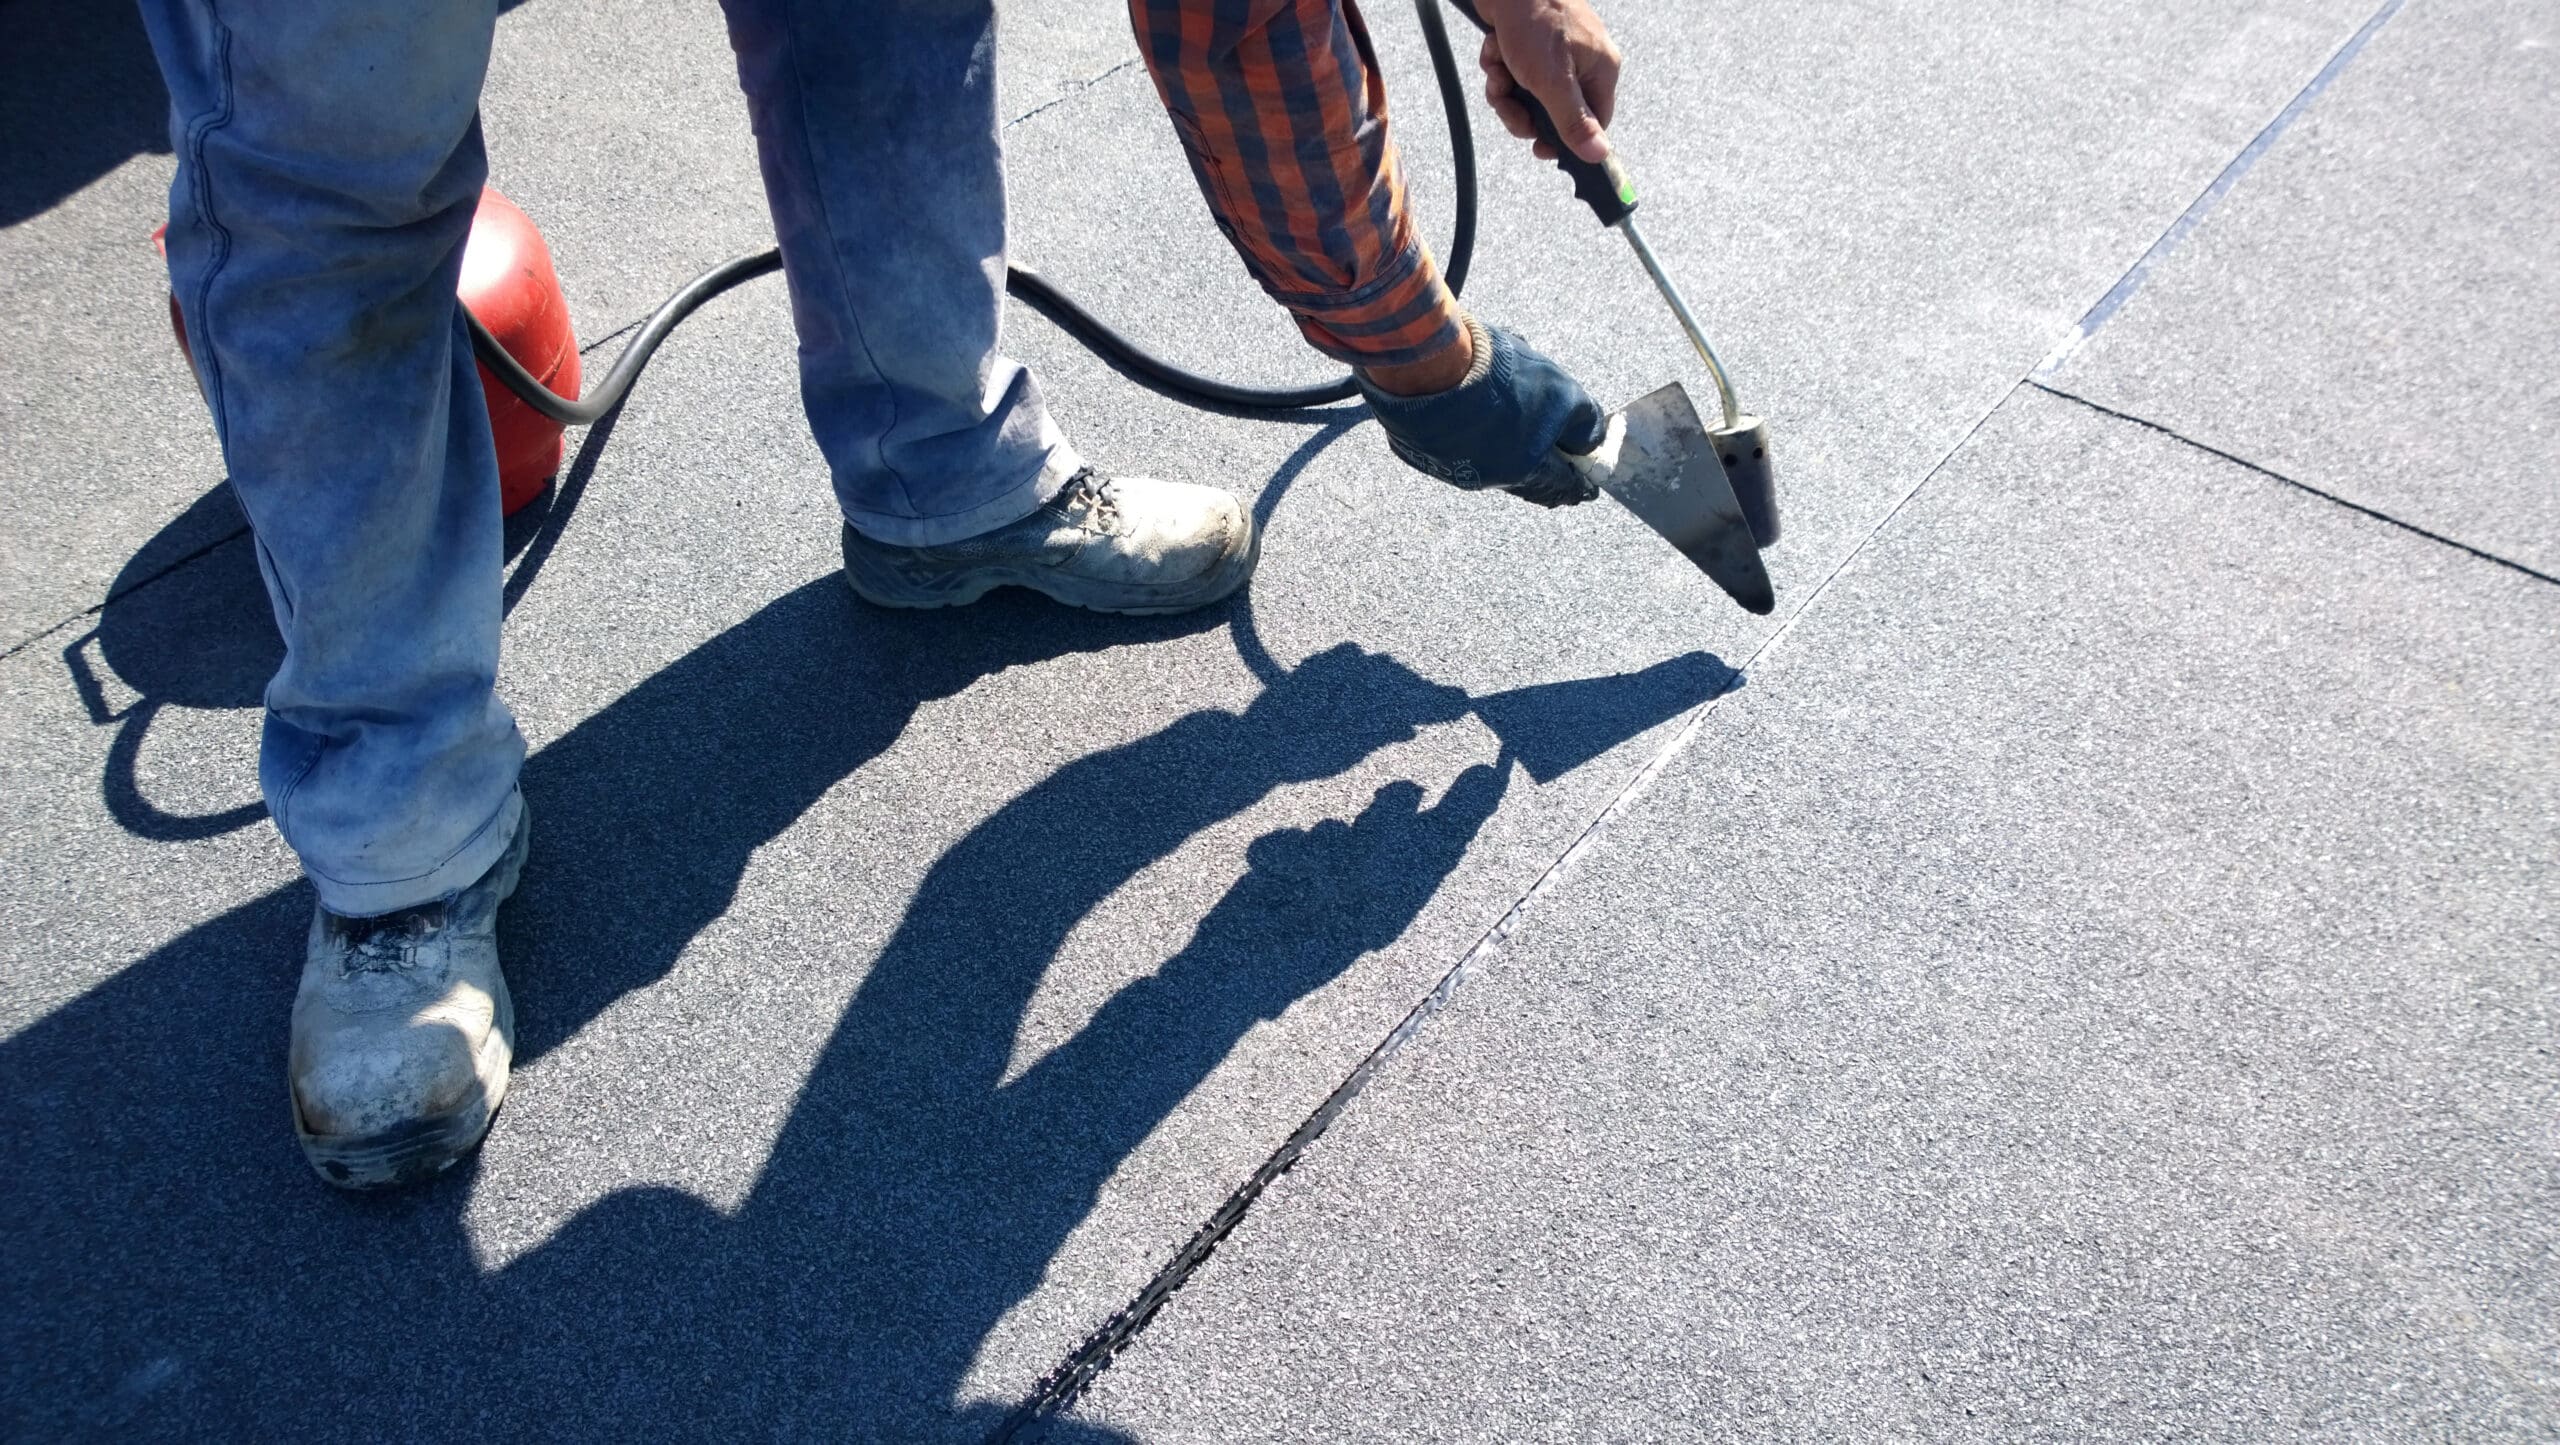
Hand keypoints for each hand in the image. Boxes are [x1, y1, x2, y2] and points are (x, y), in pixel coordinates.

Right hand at [1356, 318, 1608, 507]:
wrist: (1430, 365)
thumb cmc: (1500, 379)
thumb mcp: (1562, 393)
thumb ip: (1585, 423)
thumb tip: (1590, 442)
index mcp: (1522, 469)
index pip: (1559, 486)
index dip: (1577, 486)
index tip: (1588, 490)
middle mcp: (1487, 476)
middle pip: (1526, 481)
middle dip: (1547, 479)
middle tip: (1561, 479)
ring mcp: (1452, 464)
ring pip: (1493, 464)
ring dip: (1512, 454)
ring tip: (1525, 445)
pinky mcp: (1424, 447)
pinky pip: (1460, 449)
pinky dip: (1478, 441)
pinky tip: (1482, 424)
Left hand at [1472, 0, 1622, 162]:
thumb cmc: (1536, 21)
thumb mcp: (1553, 81)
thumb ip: (1573, 121)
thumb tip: (1599, 156)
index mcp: (1600, 71)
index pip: (1593, 123)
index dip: (1566, 140)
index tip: (1540, 147)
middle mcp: (1582, 63)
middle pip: (1554, 114)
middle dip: (1523, 111)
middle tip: (1508, 100)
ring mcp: (1555, 53)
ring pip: (1528, 96)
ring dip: (1505, 89)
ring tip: (1498, 69)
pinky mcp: (1530, 45)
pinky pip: (1514, 74)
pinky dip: (1499, 67)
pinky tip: (1494, 50)